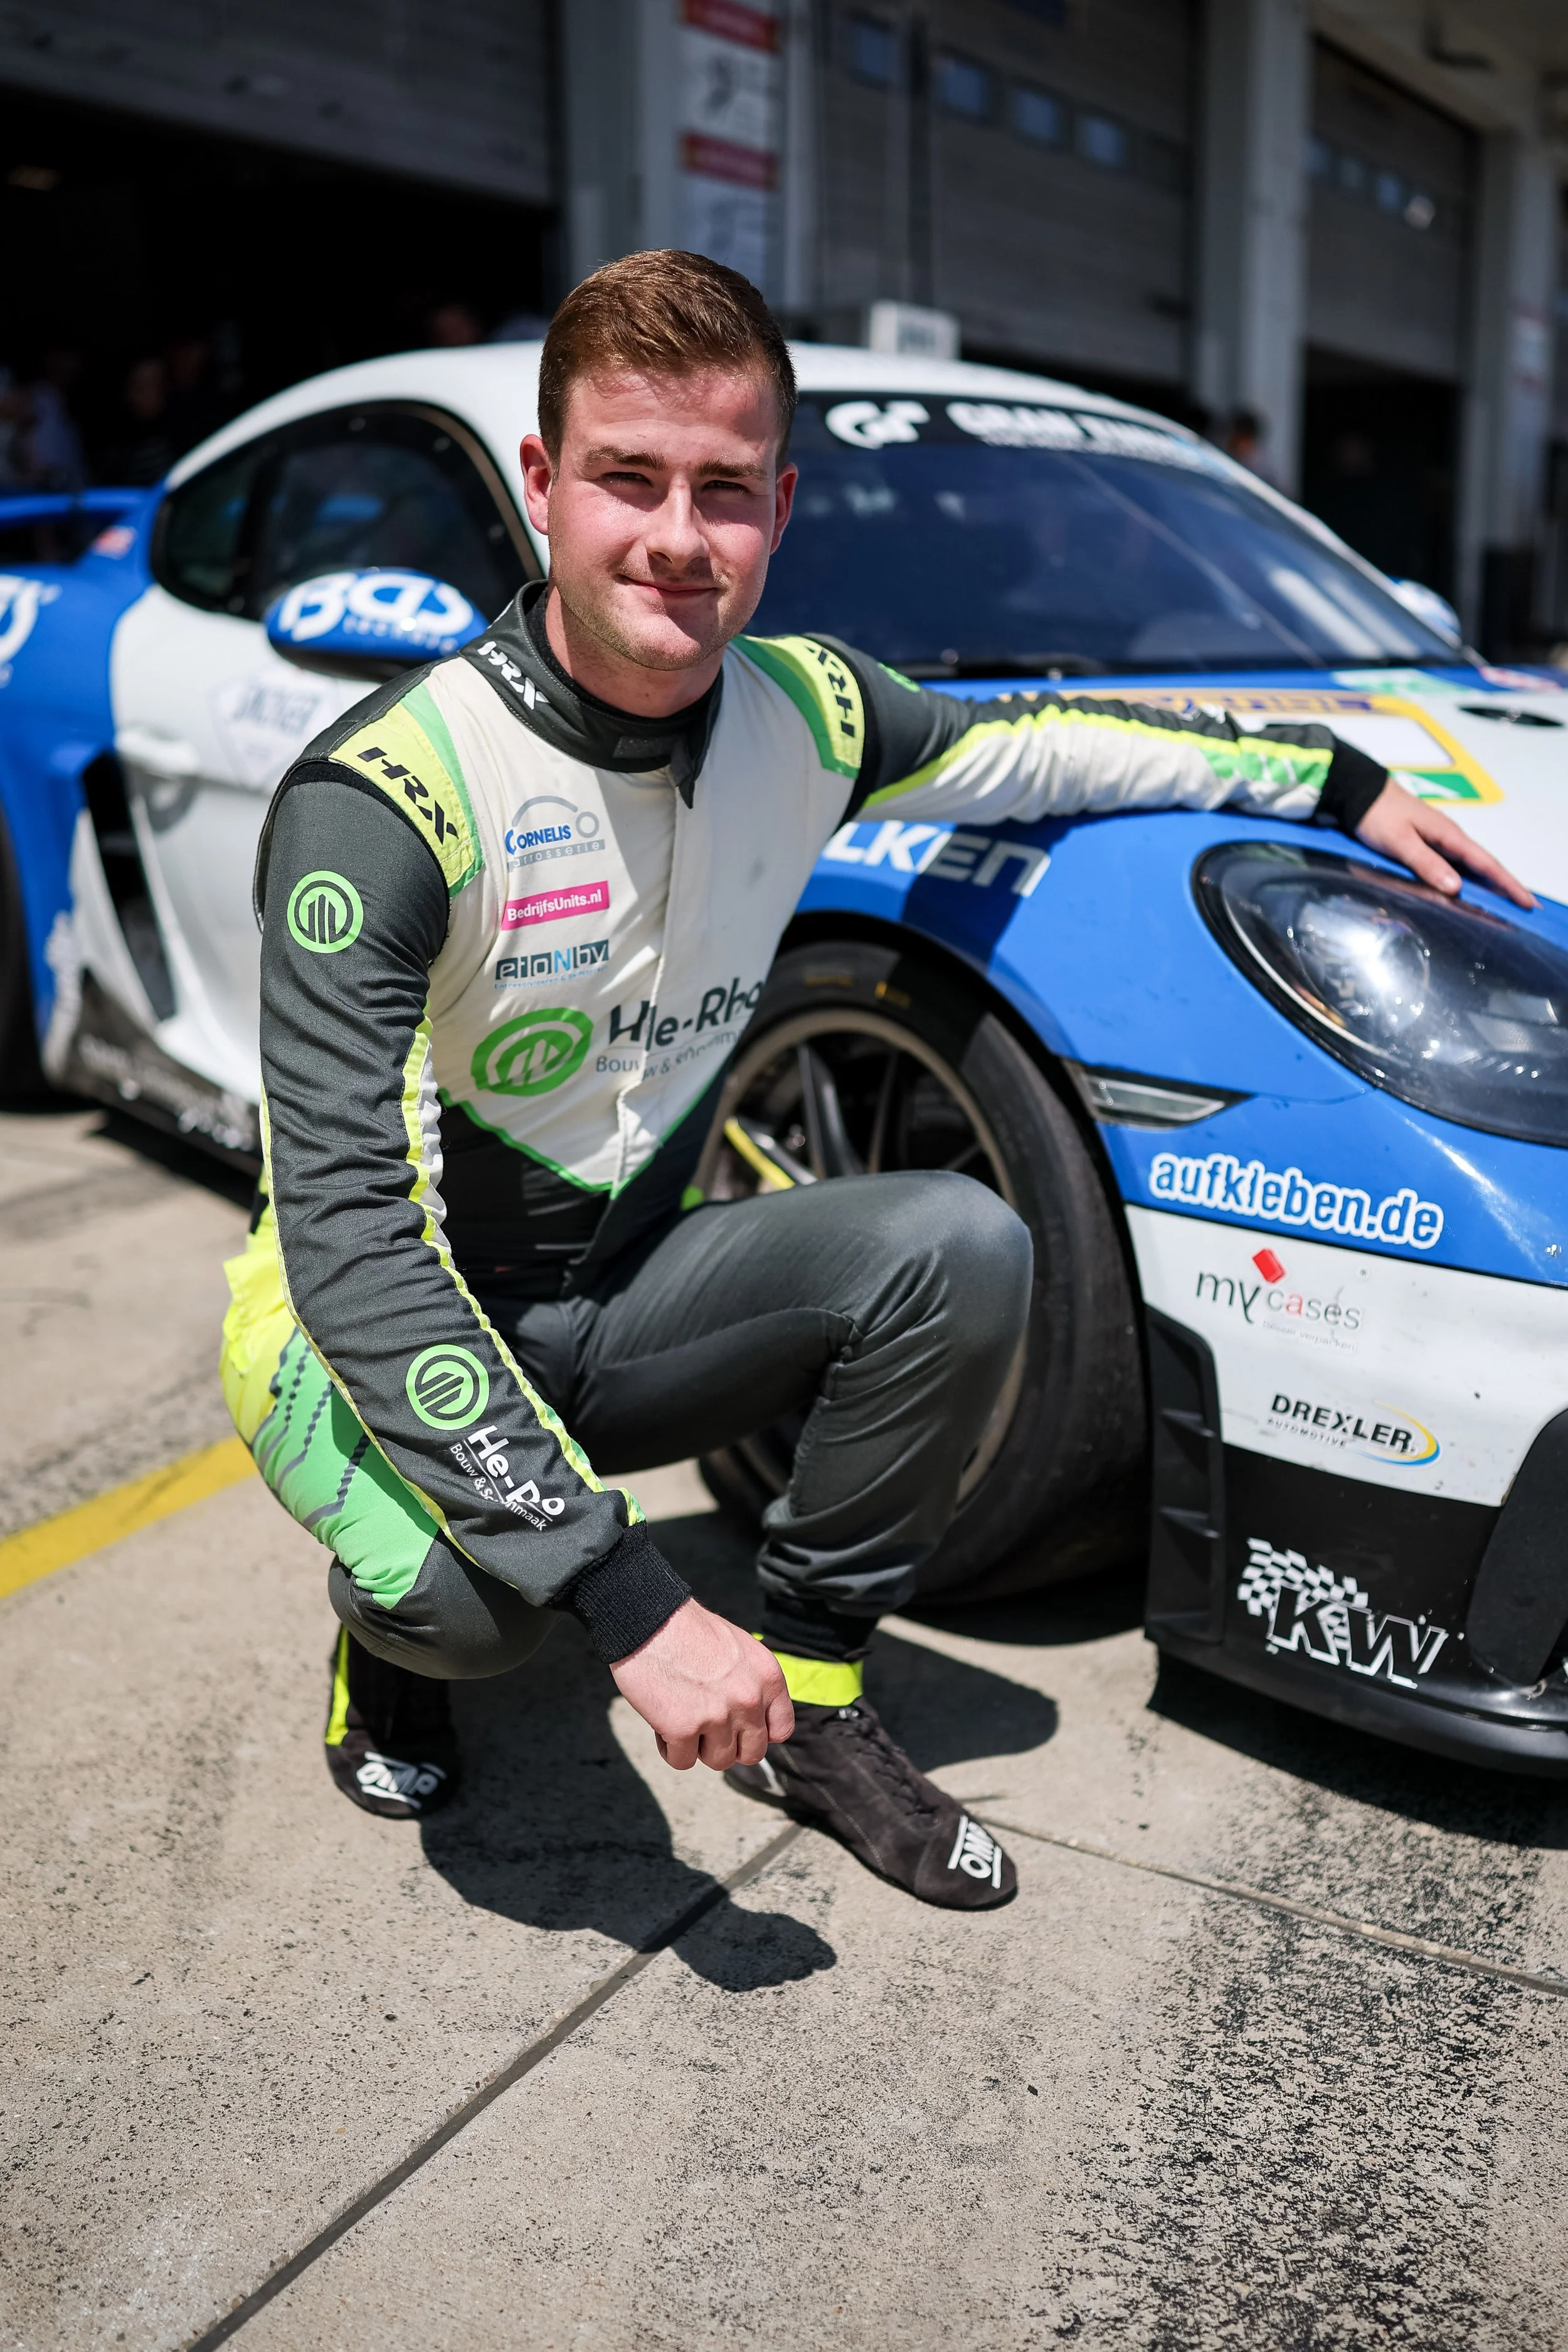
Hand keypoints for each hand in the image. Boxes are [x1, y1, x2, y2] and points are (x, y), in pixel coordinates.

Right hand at [610, 1597, 793, 1770]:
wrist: (649, 1620)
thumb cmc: (688, 1630)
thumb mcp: (739, 1650)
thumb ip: (752, 1685)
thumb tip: (750, 1720)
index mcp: (768, 1678)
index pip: (780, 1729)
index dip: (757, 1733)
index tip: (738, 1728)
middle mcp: (749, 1699)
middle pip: (751, 1753)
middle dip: (728, 1745)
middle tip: (705, 1727)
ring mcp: (718, 1716)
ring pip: (718, 1761)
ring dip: (698, 1747)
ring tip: (681, 1718)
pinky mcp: (684, 1729)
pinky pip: (682, 1762)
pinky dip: (669, 1748)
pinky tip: (662, 1723)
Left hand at [1354, 778, 1533, 908]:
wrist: (1359, 792)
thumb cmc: (1378, 815)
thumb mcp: (1400, 841)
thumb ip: (1426, 863)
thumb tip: (1456, 888)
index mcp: (1448, 835)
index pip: (1486, 864)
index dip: (1507, 884)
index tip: (1526, 901)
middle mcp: (1448, 837)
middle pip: (1483, 866)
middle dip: (1504, 886)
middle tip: (1523, 907)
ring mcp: (1438, 839)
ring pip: (1469, 866)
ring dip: (1487, 884)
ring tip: (1502, 904)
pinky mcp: (1426, 842)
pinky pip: (1453, 864)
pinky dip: (1466, 878)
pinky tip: (1466, 890)